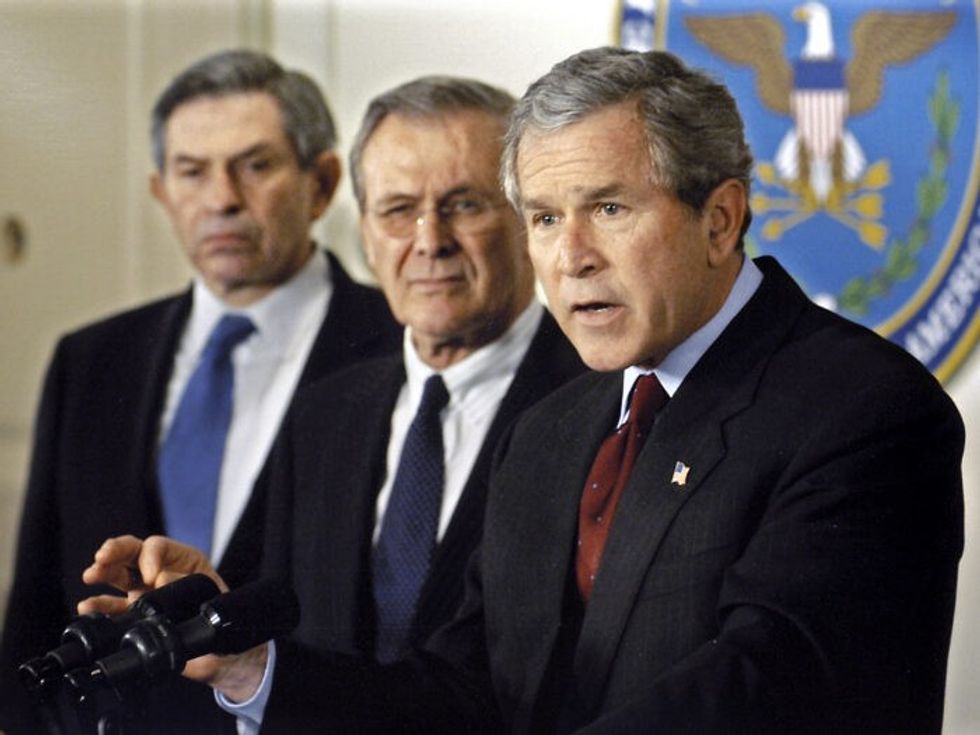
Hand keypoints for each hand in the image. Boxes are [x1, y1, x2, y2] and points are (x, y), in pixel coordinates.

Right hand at [79, 534, 226, 614]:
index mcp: (185, 563)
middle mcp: (162, 574)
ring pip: (118, 576)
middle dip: (115, 551)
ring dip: (102, 573)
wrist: (225, 657)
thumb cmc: (225, 624)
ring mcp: (147, 595)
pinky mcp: (137, 618)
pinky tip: (86, 607)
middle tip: (103, 557)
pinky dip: (98, 607)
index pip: (158, 547)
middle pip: (133, 553)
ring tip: (91, 575)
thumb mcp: (217, 600)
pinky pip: (114, 609)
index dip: (150, 556)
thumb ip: (190, 587)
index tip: (151, 575)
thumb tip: (161, 578)